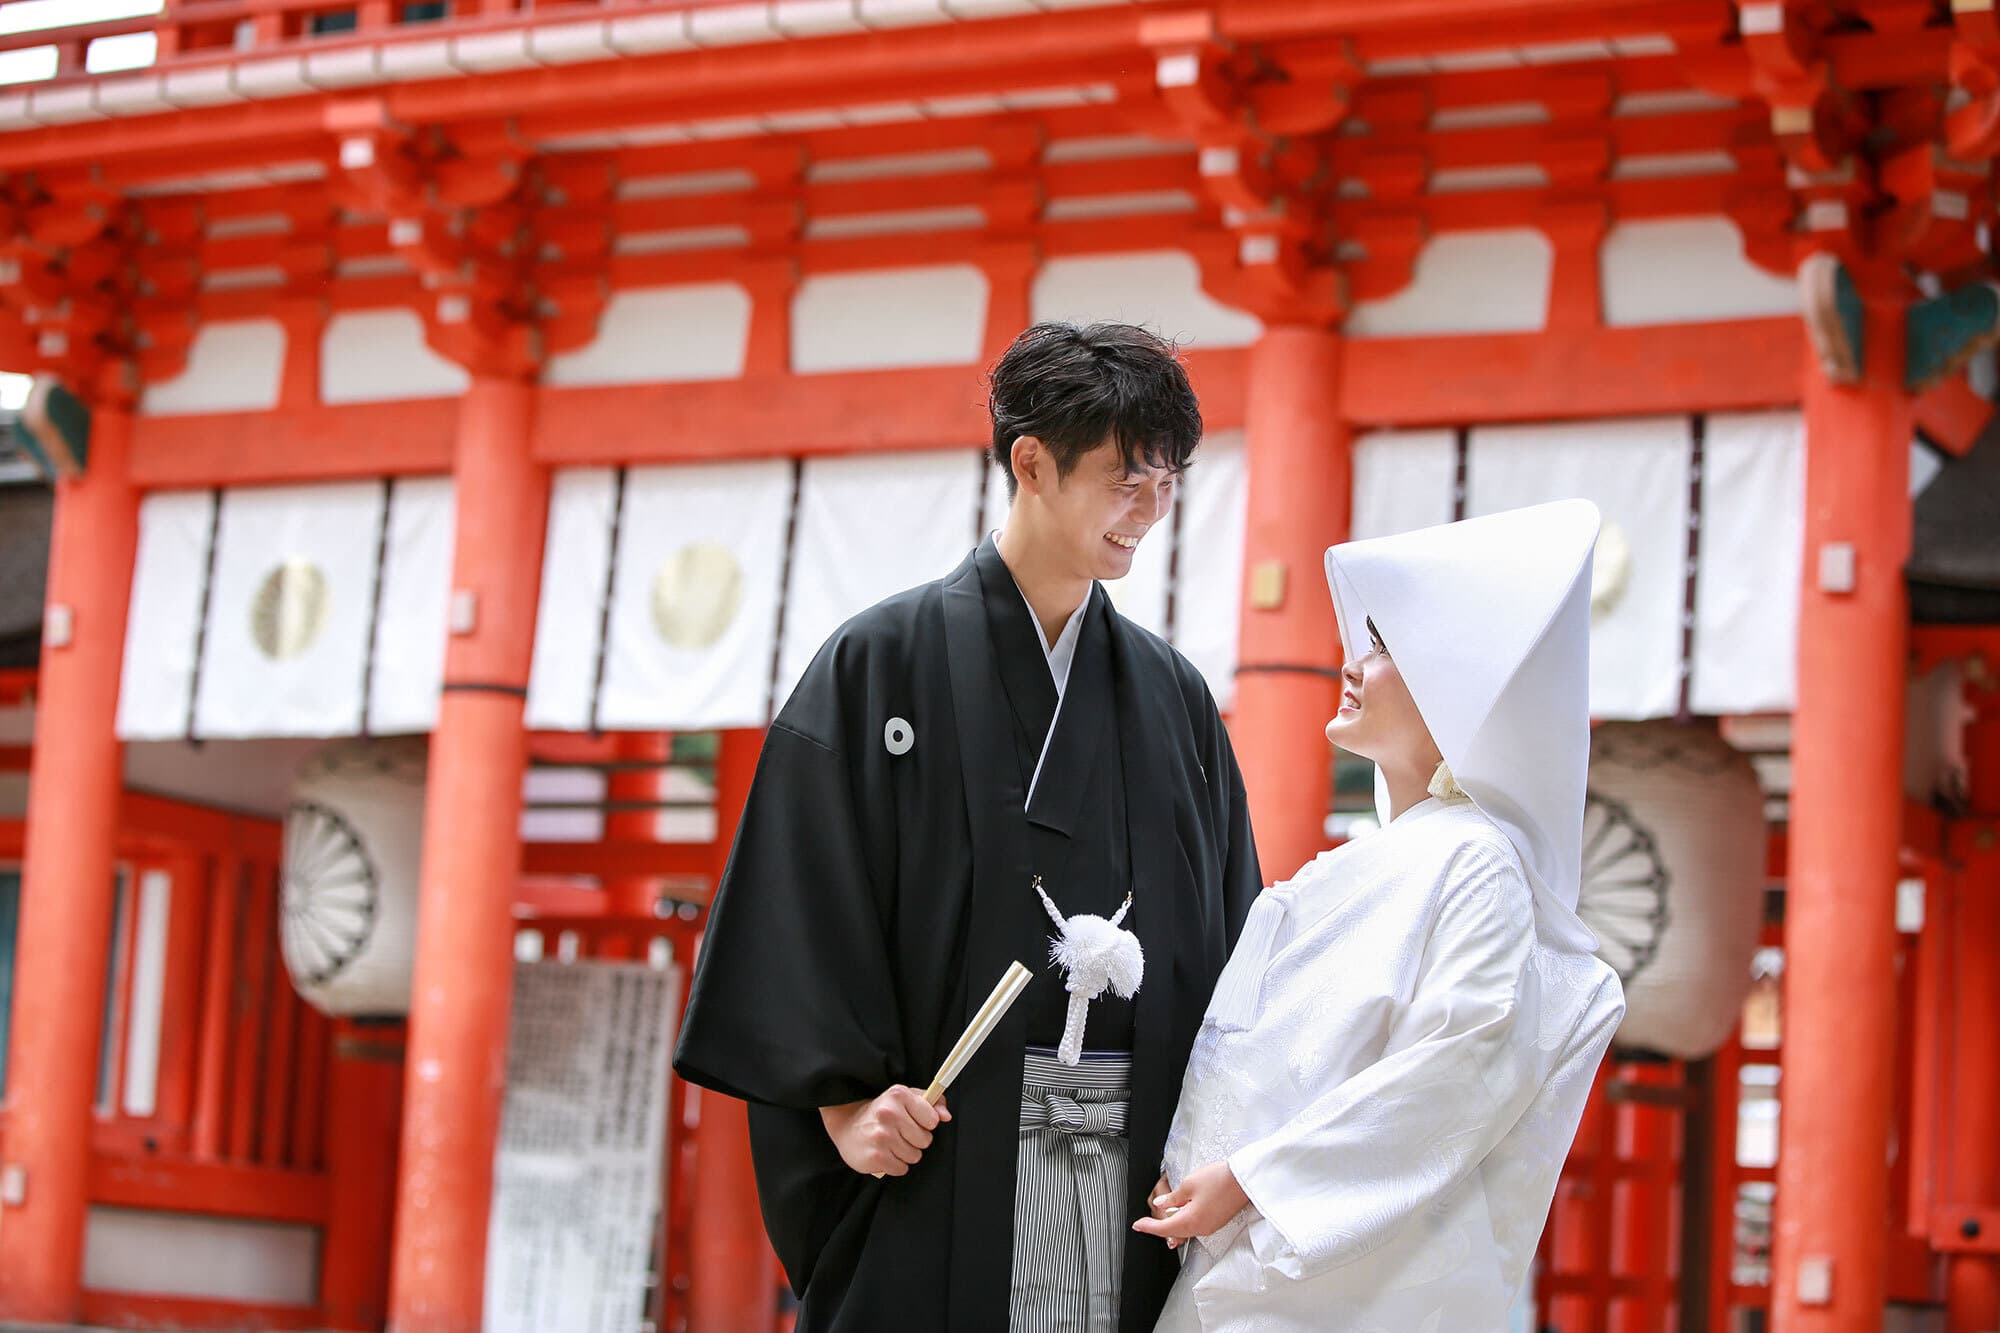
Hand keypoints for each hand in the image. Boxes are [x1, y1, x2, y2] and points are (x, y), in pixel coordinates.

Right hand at [819, 1086, 951, 1177]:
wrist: (846, 1124)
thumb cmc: (881, 1111)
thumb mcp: (905, 1098)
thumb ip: (931, 1103)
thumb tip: (946, 1116)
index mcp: (898, 1095)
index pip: (932, 1120)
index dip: (925, 1123)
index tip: (913, 1121)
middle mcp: (889, 1114)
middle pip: (925, 1140)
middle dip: (916, 1140)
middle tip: (900, 1133)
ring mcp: (881, 1136)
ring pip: (914, 1156)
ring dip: (905, 1153)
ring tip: (891, 1143)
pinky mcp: (875, 1157)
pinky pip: (901, 1168)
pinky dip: (895, 1165)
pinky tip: (884, 1153)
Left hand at [1131, 1161, 1248, 1249]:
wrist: (1244, 1180)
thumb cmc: (1219, 1179)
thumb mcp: (1189, 1184)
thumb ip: (1172, 1198)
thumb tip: (1161, 1204)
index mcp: (1190, 1221)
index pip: (1163, 1228)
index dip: (1148, 1227)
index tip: (1137, 1225)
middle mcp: (1200, 1228)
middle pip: (1173, 1231)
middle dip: (1158, 1226)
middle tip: (1145, 1221)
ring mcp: (1210, 1227)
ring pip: (1184, 1230)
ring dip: (1171, 1223)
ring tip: (1162, 1213)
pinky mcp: (1216, 1222)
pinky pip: (1195, 1226)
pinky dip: (1184, 1221)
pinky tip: (1181, 1211)